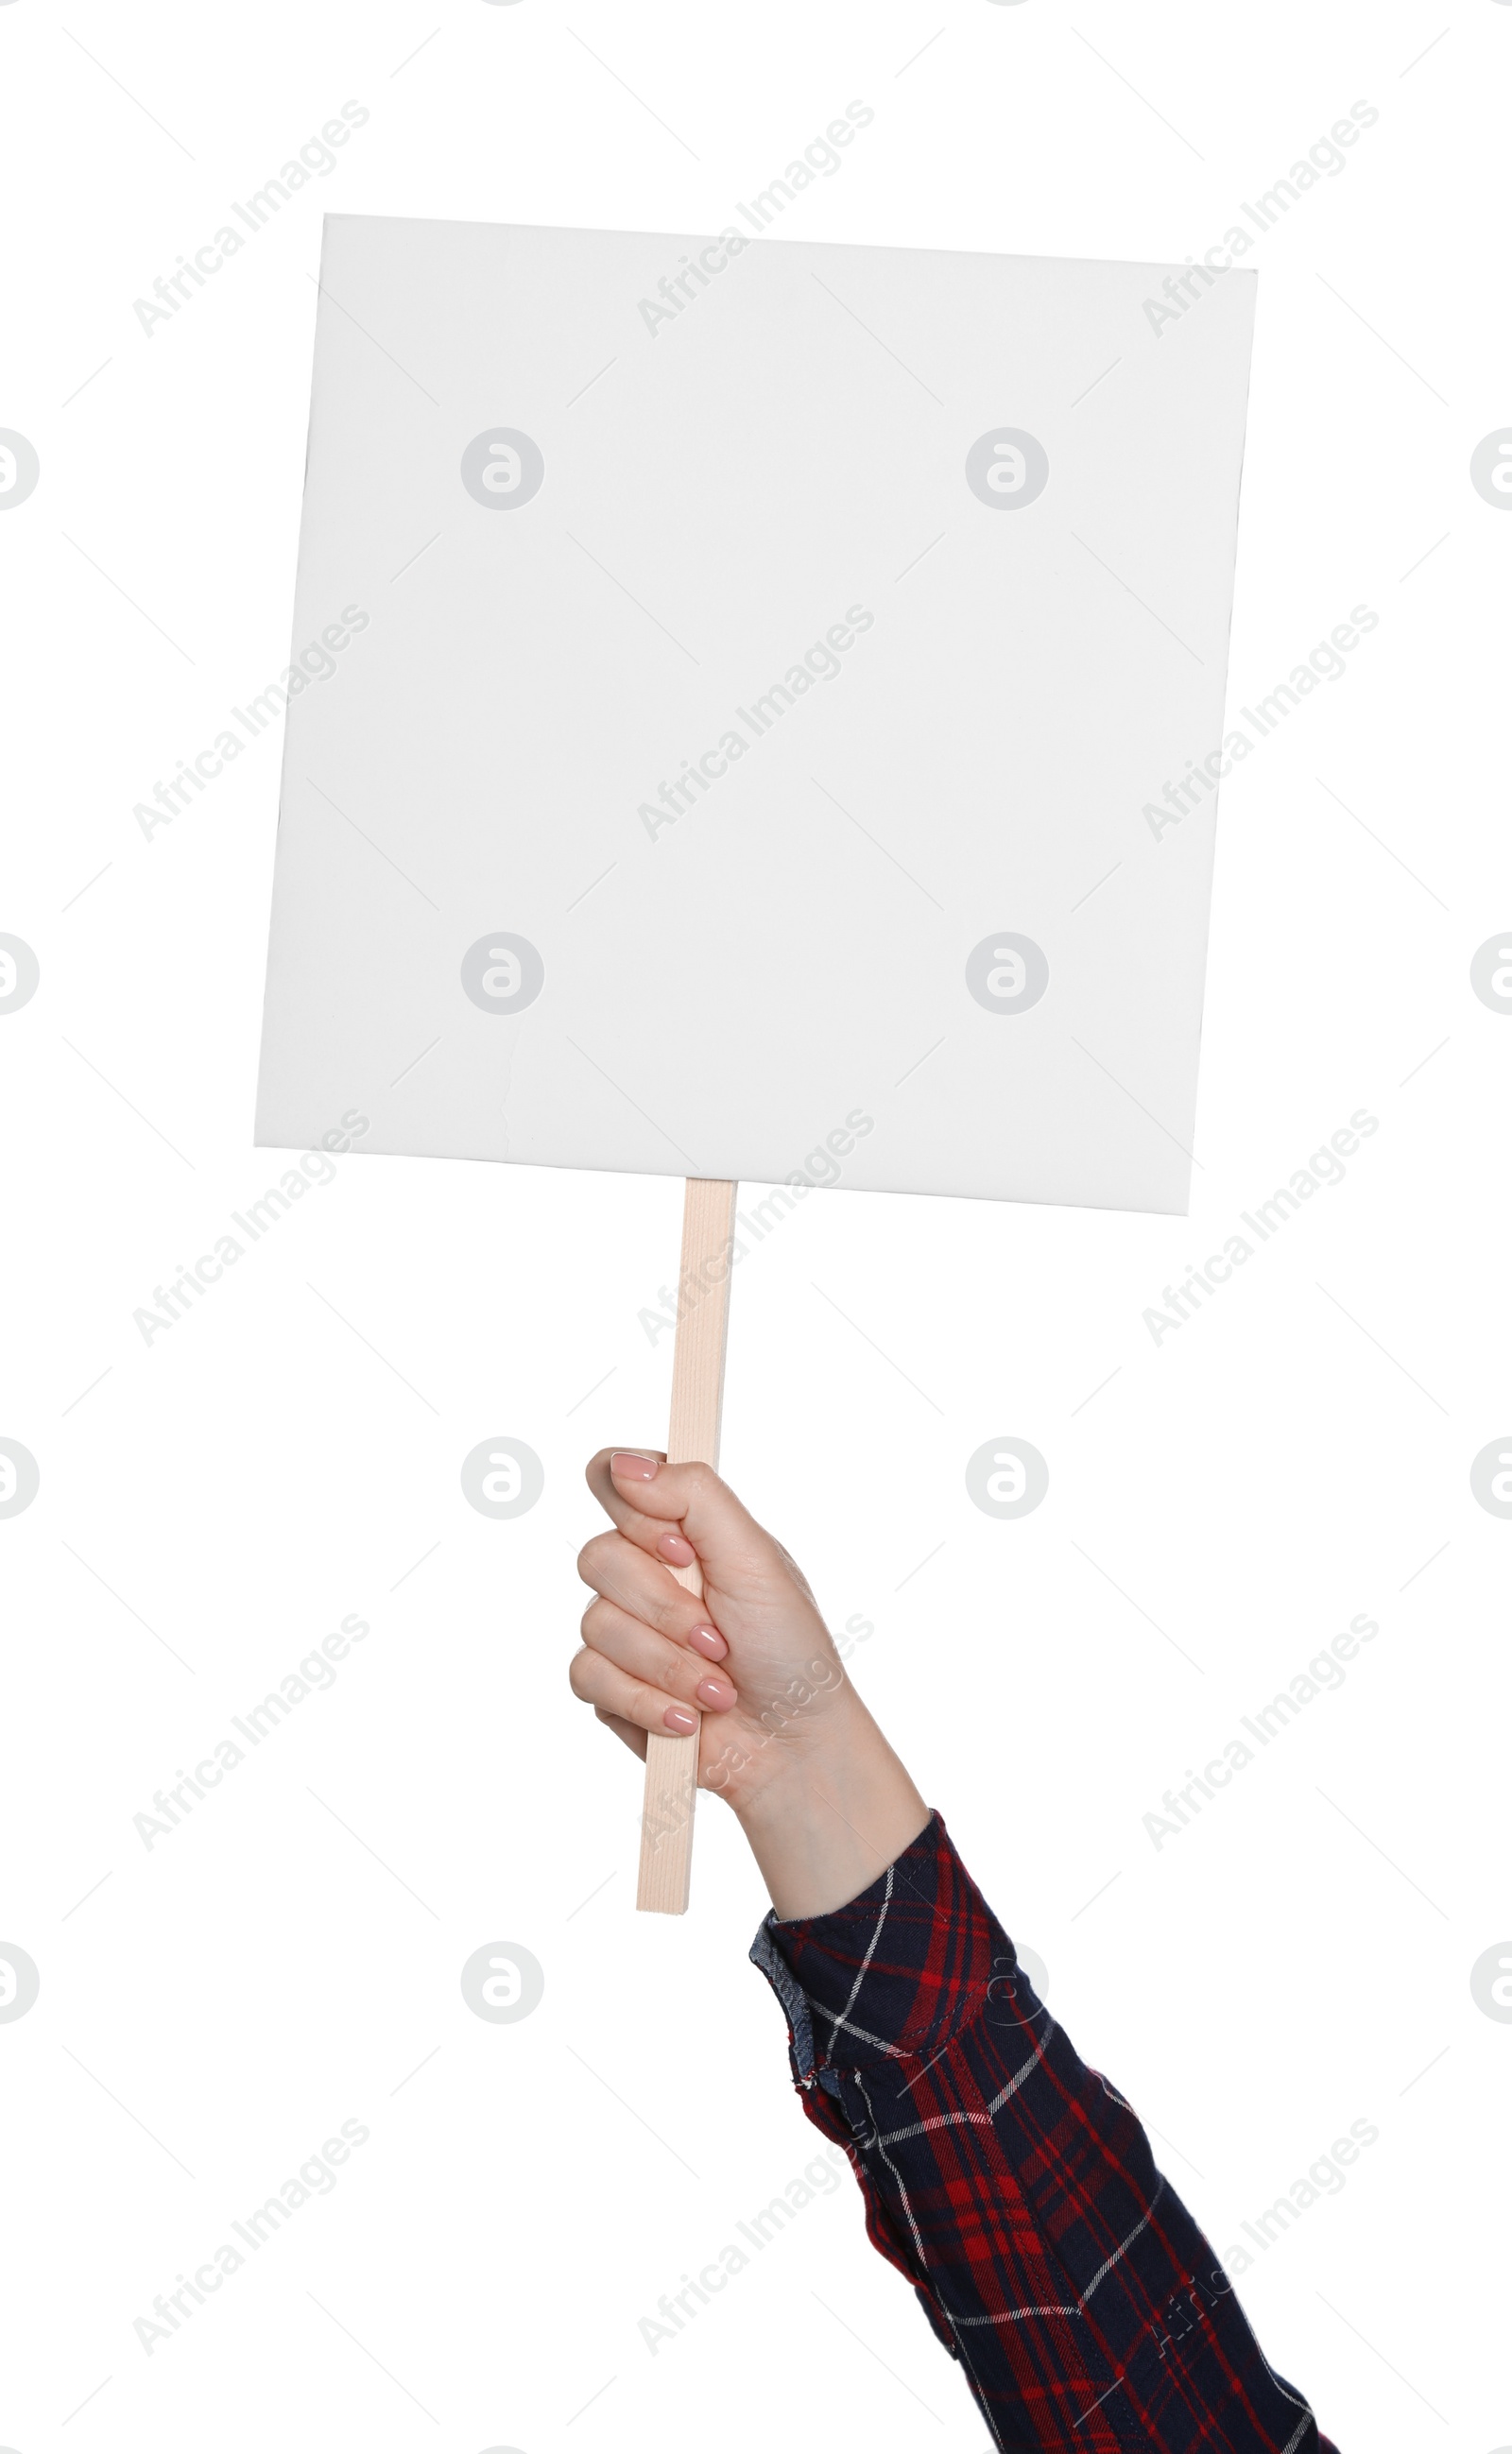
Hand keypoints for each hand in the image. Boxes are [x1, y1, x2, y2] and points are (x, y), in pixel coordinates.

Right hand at [572, 1450, 928, 1915]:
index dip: (635, 1513)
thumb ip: (694, 1495)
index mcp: (680, 1529)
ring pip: (597, 1625)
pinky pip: (590, 1679)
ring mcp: (622, 1629)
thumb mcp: (755, 1558)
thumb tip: (626, 1462)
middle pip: (599, 1558)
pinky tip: (688, 1718)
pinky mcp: (608, 1686)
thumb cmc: (789, 1647)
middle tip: (719, 1638)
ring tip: (718, 1689)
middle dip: (666, 1610)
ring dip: (669, 1666)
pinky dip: (648, 1702)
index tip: (683, 1549)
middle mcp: (645, 1572)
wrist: (792, 1744)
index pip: (614, 1478)